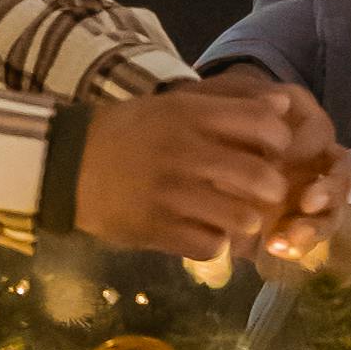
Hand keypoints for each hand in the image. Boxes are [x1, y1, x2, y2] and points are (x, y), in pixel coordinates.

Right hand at [71, 80, 342, 263]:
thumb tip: (284, 106)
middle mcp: (184, 152)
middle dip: (272, 190)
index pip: (264, 127)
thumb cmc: (128, 133)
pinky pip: (210, 246)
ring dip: (244, 221)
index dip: (278, 143)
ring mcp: (170, 194)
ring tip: (233, 216)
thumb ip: (229, 104)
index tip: (271, 152)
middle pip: (261, 177)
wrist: (66, 164)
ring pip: (241, 217)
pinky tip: (202, 232)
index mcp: (190, 116)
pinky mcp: (155, 229)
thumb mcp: (173, 106)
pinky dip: (213, 243)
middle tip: (263, 194)